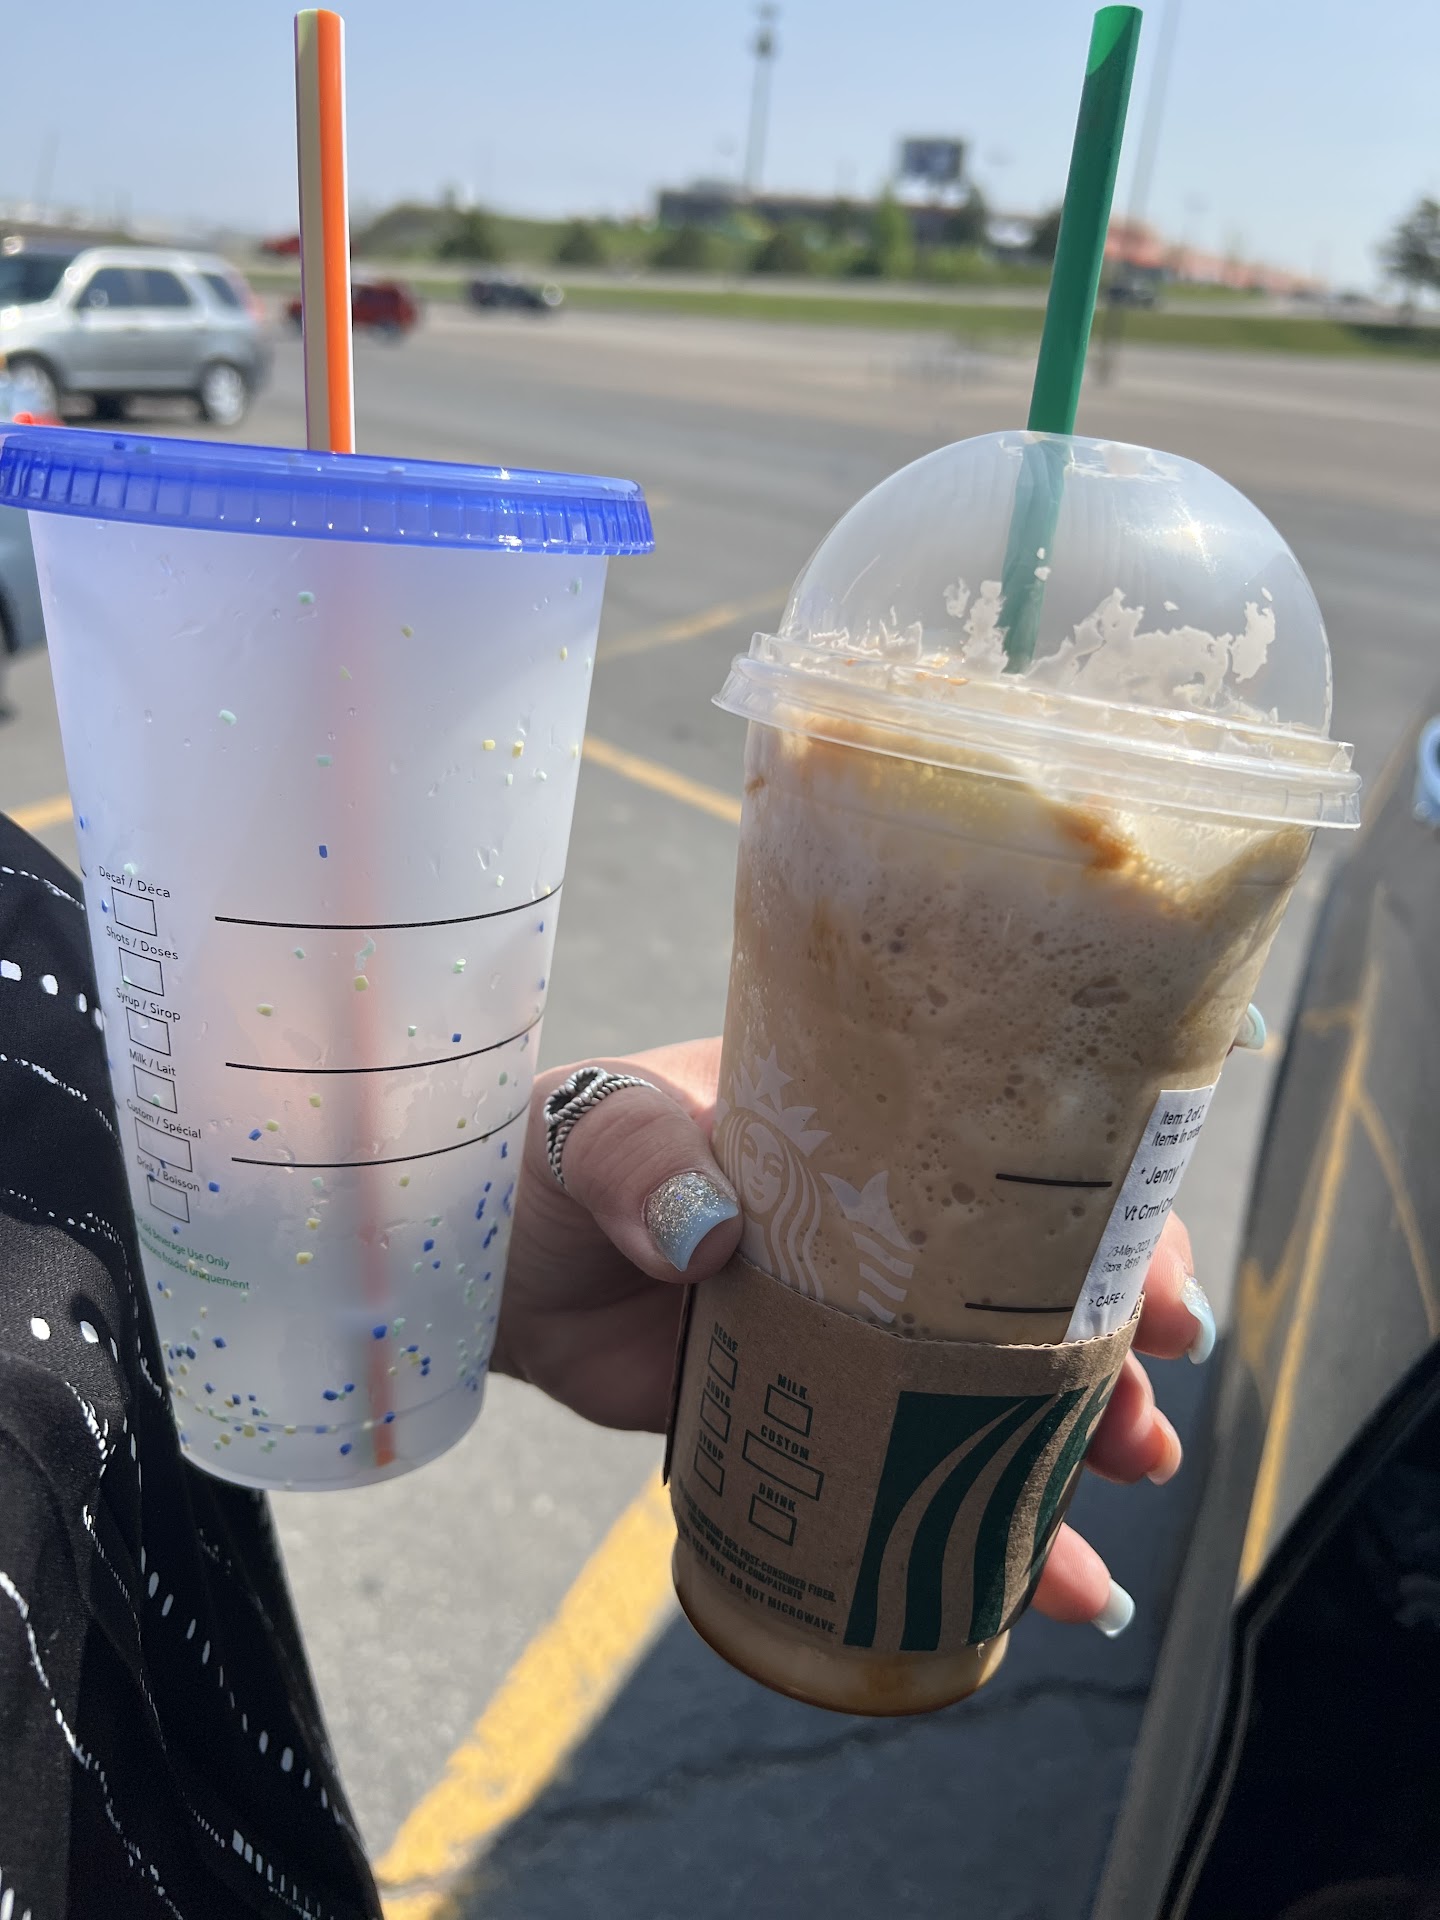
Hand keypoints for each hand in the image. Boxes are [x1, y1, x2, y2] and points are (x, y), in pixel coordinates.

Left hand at [495, 1039, 1212, 1633]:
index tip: (1156, 1285)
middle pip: (1022, 1296)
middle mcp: (870, 1237)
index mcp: (852, 1142)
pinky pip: (903, 1475)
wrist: (477, 1265)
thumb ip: (643, 1166)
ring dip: (1066, 1447)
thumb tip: (710, 1235)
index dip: (1098, 1226)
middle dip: (1104, 1357)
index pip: (1004, 1171)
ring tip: (1121, 1494)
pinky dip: (971, 1534)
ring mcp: (844, 1333)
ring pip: (983, 1393)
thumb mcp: (595, 1134)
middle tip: (1145, 1421)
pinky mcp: (802, 1419)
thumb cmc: (540, 1166)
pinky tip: (1040, 1592)